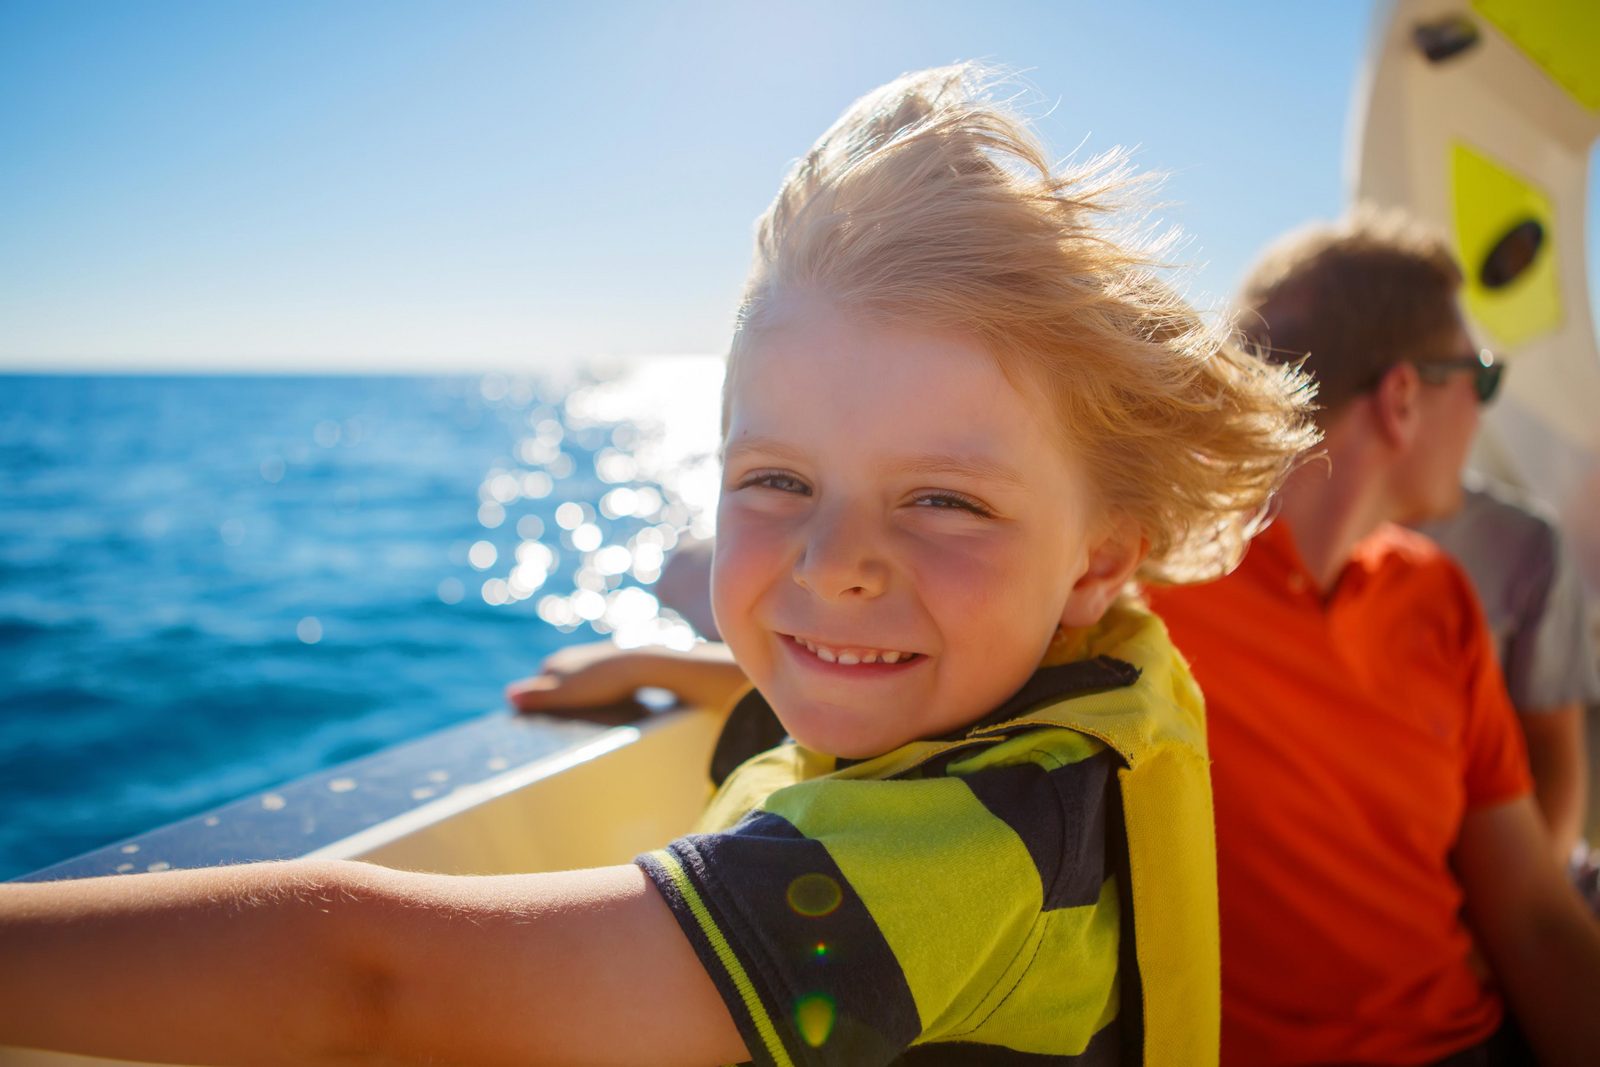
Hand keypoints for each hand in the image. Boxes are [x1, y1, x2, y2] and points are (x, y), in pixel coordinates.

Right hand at [505, 641, 645, 712]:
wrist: (640, 665)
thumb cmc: (600, 684)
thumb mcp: (564, 695)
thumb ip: (536, 696)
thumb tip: (507, 695)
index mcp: (554, 664)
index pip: (537, 686)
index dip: (540, 705)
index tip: (546, 725)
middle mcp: (570, 656)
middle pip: (557, 682)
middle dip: (560, 699)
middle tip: (568, 722)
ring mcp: (592, 656)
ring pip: (579, 679)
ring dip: (581, 695)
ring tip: (590, 713)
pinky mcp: (613, 660)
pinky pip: (600, 680)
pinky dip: (600, 691)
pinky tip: (610, 702)